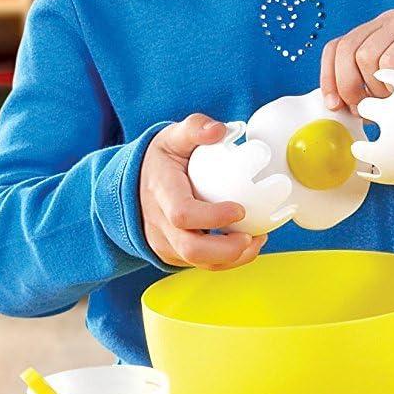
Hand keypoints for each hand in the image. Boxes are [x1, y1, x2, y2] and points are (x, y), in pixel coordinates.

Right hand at [140, 115, 265, 269]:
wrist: (136, 185)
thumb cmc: (161, 161)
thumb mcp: (173, 137)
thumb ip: (195, 128)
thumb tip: (220, 130)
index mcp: (160, 192)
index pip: (183, 214)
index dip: (212, 217)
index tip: (240, 210)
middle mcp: (159, 223)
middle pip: (191, 249)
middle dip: (226, 249)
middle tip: (253, 237)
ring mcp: (165, 242)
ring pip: (199, 262)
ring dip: (233, 258)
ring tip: (256, 241)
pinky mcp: (174, 254)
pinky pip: (202, 265)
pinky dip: (228, 260)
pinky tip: (248, 245)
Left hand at [319, 11, 393, 108]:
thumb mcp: (383, 84)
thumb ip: (359, 84)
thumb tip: (334, 103)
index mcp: (370, 31)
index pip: (336, 47)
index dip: (329, 77)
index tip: (334, 104)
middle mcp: (384, 21)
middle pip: (346, 51)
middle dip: (349, 86)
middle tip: (363, 108)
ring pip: (365, 57)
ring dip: (375, 87)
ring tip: (391, 97)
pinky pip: (390, 61)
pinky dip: (391, 82)